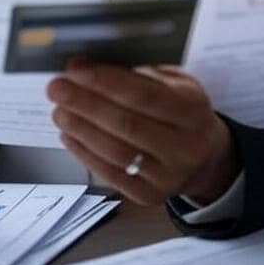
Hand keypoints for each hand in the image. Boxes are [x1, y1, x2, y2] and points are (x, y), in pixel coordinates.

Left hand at [47, 60, 239, 205]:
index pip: (144, 96)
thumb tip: (82, 67)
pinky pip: (111, 174)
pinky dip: (85, 153)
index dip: (106, 83)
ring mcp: (167, 176)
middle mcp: (184, 147)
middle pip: (127, 125)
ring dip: (81, 129)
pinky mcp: (150, 197)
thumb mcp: (175, 83)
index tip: (76, 71)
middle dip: (85, 104)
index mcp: (192, 111)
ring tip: (59, 111)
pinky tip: (69, 135)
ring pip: (116, 152)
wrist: (207, 159)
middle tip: (56, 88)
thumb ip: (133, 74)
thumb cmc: (183, 111)